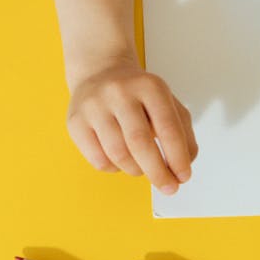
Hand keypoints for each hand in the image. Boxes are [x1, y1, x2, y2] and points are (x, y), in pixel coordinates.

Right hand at [66, 61, 197, 194]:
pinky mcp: (75, 122)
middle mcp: (119, 92)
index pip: (167, 127)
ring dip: (136, 170)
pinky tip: (120, 160)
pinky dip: (115, 169)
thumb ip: (183, 133)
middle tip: (168, 187)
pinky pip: (99, 160)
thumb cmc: (137, 95)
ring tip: (142, 168)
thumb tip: (184, 165)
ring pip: (118, 155)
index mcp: (148, 86)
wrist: (99, 73)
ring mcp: (94, 106)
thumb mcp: (167, 103)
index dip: (177, 157)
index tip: (183, 177)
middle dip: (158, 172)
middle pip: (140, 143)